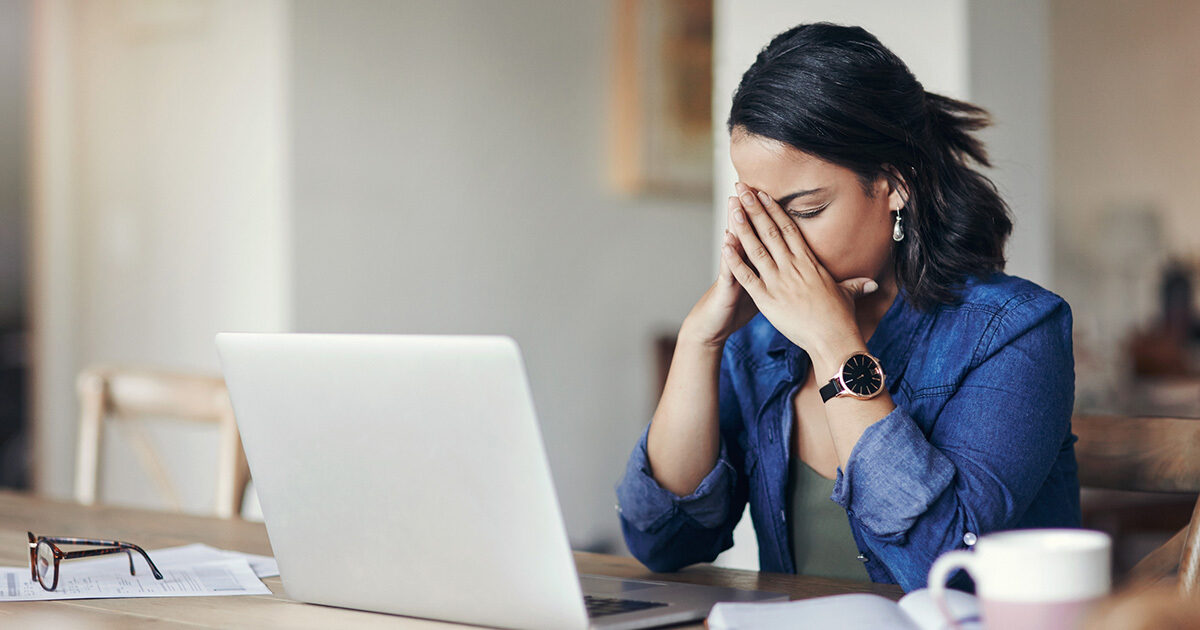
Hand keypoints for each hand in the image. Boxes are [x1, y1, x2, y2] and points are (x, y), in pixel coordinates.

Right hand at [679, 196, 760, 347]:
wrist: (712, 325)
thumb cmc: (736, 307)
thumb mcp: (759, 288)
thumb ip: (769, 272)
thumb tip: (787, 263)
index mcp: (755, 263)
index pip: (763, 234)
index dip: (766, 214)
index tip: (770, 192)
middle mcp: (742, 263)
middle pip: (748, 232)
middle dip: (750, 210)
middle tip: (749, 185)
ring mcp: (732, 274)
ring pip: (735, 246)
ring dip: (735, 224)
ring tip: (735, 204)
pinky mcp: (726, 289)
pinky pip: (729, 271)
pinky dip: (729, 256)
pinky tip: (726, 240)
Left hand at [723, 183, 877, 362]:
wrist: (833, 340)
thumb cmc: (841, 319)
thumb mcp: (847, 296)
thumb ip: (855, 285)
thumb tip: (872, 283)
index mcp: (809, 262)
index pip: (789, 229)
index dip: (774, 210)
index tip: (763, 194)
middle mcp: (793, 267)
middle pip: (771, 231)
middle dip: (754, 208)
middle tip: (741, 188)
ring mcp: (779, 282)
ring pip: (757, 248)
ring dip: (743, 226)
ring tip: (732, 207)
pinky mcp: (767, 300)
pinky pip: (747, 276)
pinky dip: (735, 260)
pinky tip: (724, 244)